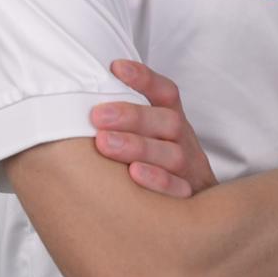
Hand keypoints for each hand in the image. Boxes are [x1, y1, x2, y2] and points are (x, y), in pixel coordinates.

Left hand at [90, 60, 218, 197]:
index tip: (116, 67)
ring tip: (105, 143)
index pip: (165, 93)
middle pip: (168, 121)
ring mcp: (190, 170)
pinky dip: (158, 181)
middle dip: (133, 116)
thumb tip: (77, 98)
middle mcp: (184, 141)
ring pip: (172, 154)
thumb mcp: (149, 137)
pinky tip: (134, 175)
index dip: (144, 78)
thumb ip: (124, 119)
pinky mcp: (190, 198)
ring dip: (139, 146)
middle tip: (98, 115)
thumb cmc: (158, 166)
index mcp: (173, 121)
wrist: (199, 209)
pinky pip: (179, 190)